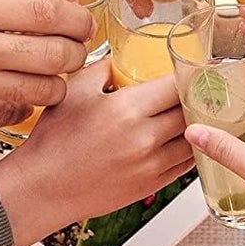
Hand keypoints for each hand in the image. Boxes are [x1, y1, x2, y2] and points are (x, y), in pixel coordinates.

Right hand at [0, 0, 93, 147]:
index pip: (46, 10)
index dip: (76, 19)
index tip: (83, 23)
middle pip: (54, 52)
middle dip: (76, 54)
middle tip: (76, 52)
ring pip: (42, 89)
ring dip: (56, 86)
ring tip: (51, 79)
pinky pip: (13, 113)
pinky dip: (22, 106)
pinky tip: (15, 97)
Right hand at [0, 63, 193, 245]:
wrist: (44, 187)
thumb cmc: (54, 141)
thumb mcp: (74, 91)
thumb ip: (104, 68)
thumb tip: (123, 58)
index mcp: (127, 109)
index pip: (176, 84)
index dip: (189, 74)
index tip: (193, 68)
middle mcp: (144, 138)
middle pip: (190, 110)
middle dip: (197, 97)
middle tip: (200, 87)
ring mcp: (151, 164)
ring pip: (194, 138)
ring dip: (198, 124)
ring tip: (197, 112)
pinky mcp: (151, 185)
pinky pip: (185, 164)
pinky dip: (191, 149)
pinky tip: (186, 138)